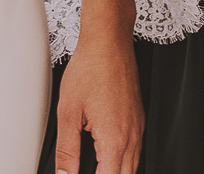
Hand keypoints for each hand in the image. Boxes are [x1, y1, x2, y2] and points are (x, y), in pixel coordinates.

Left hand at [54, 35, 142, 173]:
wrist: (109, 43)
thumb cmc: (90, 69)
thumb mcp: (68, 111)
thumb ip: (67, 149)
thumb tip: (64, 173)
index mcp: (113, 139)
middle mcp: (131, 137)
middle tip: (84, 172)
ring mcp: (138, 128)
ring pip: (133, 166)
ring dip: (116, 172)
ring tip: (97, 168)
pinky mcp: (138, 120)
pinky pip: (136, 151)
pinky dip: (124, 162)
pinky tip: (109, 158)